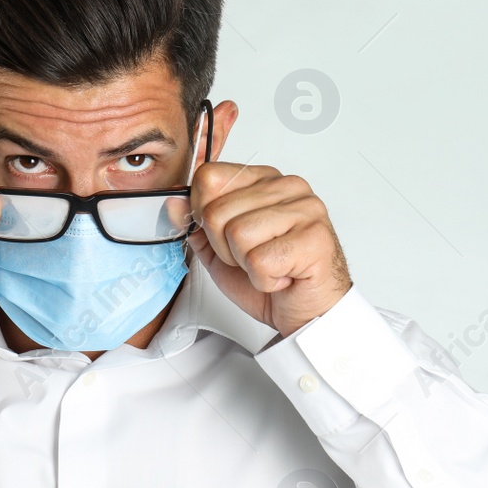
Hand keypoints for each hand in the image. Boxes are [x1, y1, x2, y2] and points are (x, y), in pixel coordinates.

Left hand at [189, 163, 351, 337]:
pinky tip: (283, 276)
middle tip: (252, 258)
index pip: (209, 177)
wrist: (307, 311)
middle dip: (225, 248)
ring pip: (237, 235)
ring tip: (269, 266)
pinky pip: (260, 260)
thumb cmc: (273, 277)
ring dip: (245, 264)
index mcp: (264, 179)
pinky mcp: (314, 239)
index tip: (225, 236)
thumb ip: (197, 225)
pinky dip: (264, 280)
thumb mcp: (222, 249)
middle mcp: (288, 187)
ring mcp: (306, 210)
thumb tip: (174, 203)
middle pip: (217, 211)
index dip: (203, 214)